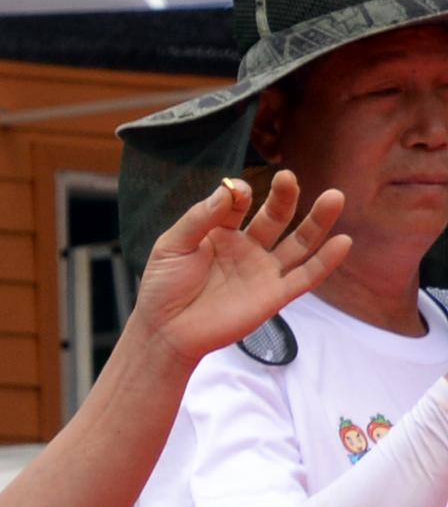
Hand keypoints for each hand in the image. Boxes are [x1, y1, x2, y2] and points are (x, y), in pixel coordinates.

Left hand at [125, 171, 349, 362]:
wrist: (165, 329)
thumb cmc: (164, 285)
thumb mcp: (173, 244)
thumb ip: (200, 218)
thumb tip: (228, 190)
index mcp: (219, 232)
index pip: (237, 205)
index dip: (238, 194)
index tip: (235, 192)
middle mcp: (246, 248)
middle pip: (274, 217)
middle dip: (284, 197)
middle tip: (289, 177)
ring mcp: (262, 270)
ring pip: (298, 243)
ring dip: (317, 221)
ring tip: (334, 197)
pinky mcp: (274, 295)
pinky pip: (305, 277)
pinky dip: (325, 261)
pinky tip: (343, 242)